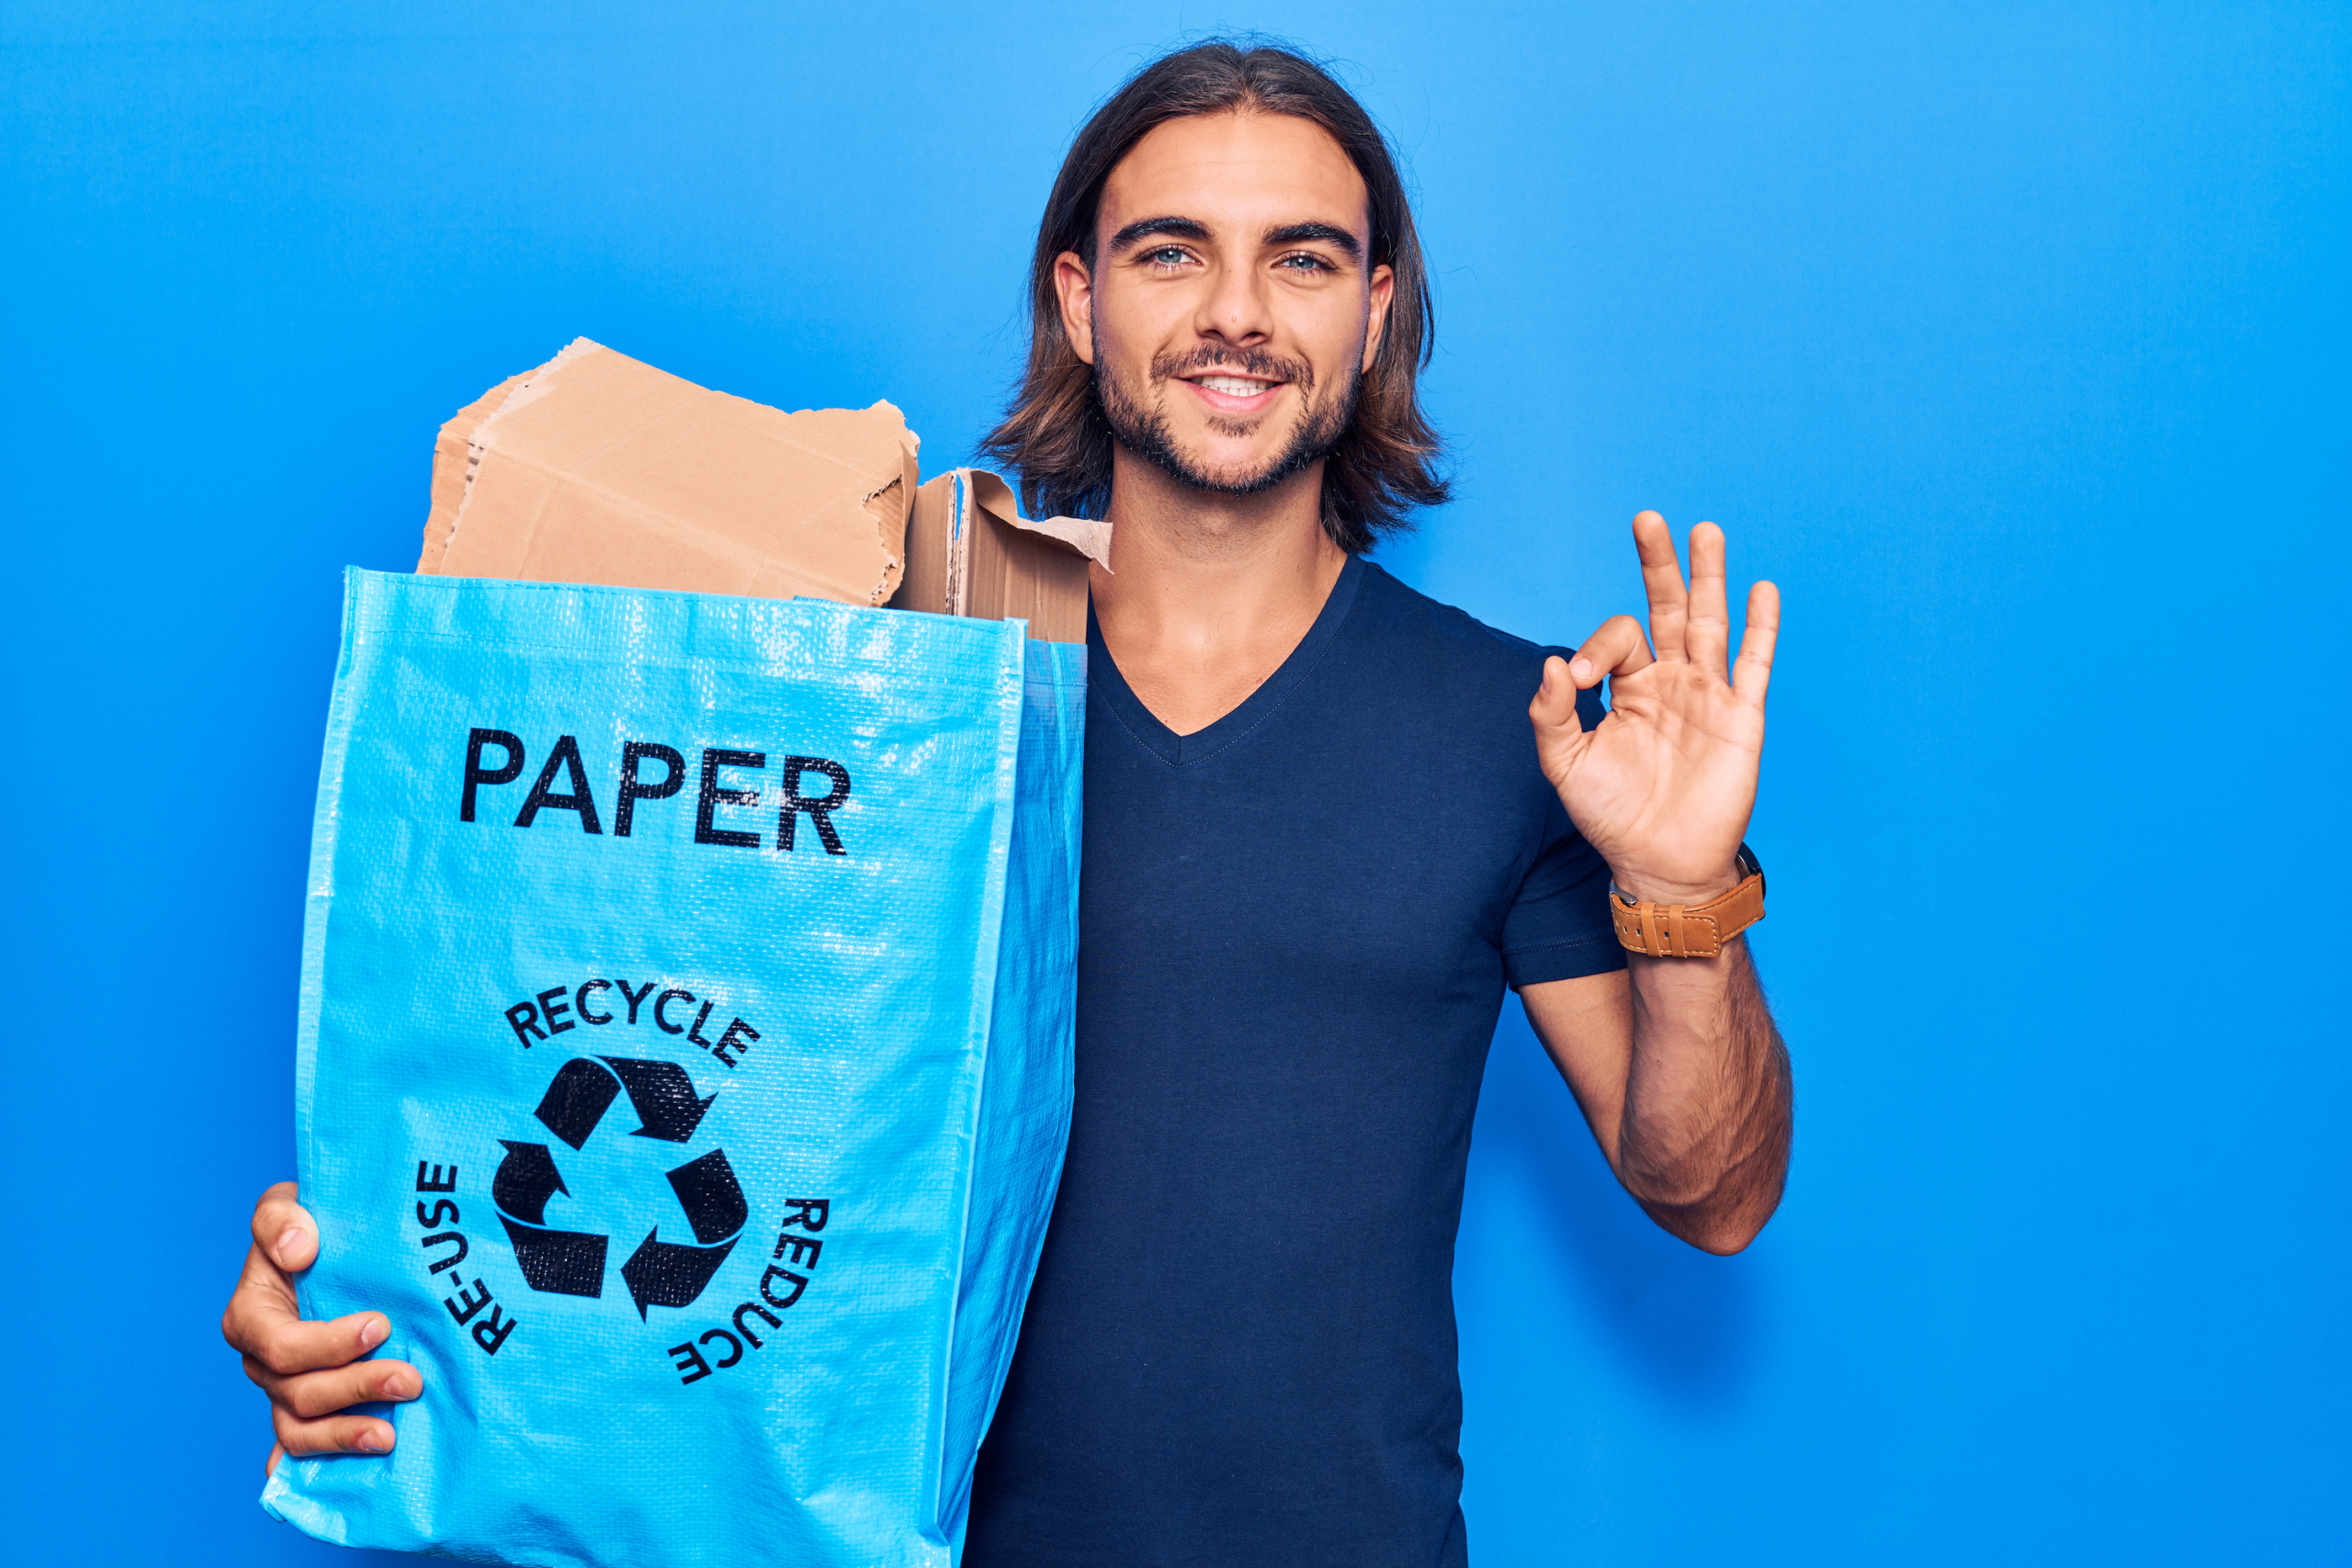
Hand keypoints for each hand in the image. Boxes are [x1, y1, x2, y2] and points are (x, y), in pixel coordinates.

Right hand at [221, 1181, 420, 1473]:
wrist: (336, 1244)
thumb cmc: (310, 1223)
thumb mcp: (288, 1204)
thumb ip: (279, 1218)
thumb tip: (298, 1249)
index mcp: (251, 1317)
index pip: (281, 1346)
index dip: (328, 1344)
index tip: (380, 1326)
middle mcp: (263, 1361)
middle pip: (298, 1393)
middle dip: (355, 1388)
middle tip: (410, 1379)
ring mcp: (286, 1389)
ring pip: (302, 1428)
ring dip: (346, 1435)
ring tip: (391, 1435)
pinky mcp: (313, 1408)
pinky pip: (305, 1449)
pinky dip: (320, 1466)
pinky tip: (347, 1477)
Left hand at [1530, 512, 1776, 903]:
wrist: (1659, 863)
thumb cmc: (1612, 815)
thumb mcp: (1566, 765)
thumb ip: (1550, 715)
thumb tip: (1551, 663)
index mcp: (1629, 686)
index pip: (1618, 639)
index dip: (1596, 648)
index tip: (1578, 682)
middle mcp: (1670, 681)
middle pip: (1668, 608)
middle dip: (1659, 565)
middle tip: (1649, 519)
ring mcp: (1708, 696)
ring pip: (1711, 624)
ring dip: (1710, 578)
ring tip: (1706, 532)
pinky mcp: (1741, 718)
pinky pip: (1753, 666)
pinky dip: (1760, 630)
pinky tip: (1763, 591)